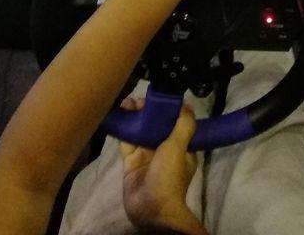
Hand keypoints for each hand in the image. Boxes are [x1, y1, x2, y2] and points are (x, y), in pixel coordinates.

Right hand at [119, 99, 206, 234]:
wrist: (151, 207)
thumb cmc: (169, 176)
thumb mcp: (179, 147)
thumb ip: (184, 125)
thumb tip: (187, 104)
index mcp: (180, 148)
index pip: (174, 123)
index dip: (165, 109)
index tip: (155, 97)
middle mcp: (164, 150)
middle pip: (154, 125)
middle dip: (146, 111)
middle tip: (136, 100)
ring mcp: (146, 156)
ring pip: (139, 131)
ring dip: (133, 117)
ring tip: (125, 103)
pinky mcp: (130, 162)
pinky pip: (125, 142)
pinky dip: (121, 129)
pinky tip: (116, 116)